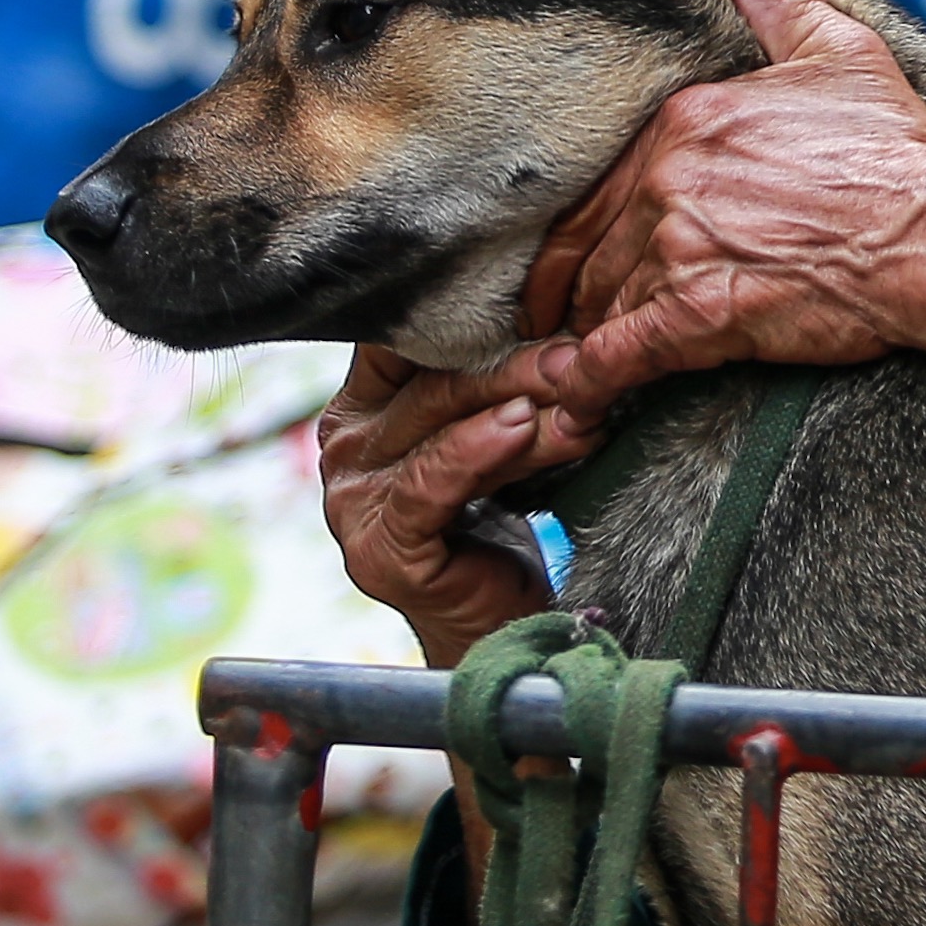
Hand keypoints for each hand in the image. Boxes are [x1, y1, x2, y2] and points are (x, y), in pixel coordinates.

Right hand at [315, 346, 593, 665]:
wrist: (502, 629)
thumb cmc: (502, 522)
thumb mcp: (494, 438)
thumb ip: (492, 386)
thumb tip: (558, 318)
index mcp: (361, 409)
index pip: (405, 340)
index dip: (474, 318)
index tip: (544, 296)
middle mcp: (344, 449)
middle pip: (433, 382)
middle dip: (516, 362)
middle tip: (581, 352)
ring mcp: (354, 503)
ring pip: (439, 426)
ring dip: (517, 400)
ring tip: (574, 389)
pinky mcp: (381, 550)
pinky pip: (431, 483)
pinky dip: (481, 450)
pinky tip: (524, 427)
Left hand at [514, 0, 925, 422]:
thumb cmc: (898, 148)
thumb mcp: (837, 50)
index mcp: (688, 117)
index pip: (603, 175)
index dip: (585, 221)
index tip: (574, 250)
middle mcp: (667, 176)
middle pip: (583, 241)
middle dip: (564, 285)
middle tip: (546, 318)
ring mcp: (678, 246)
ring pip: (595, 298)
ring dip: (576, 335)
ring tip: (556, 370)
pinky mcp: (698, 315)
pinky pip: (615, 356)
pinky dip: (585, 384)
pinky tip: (570, 406)